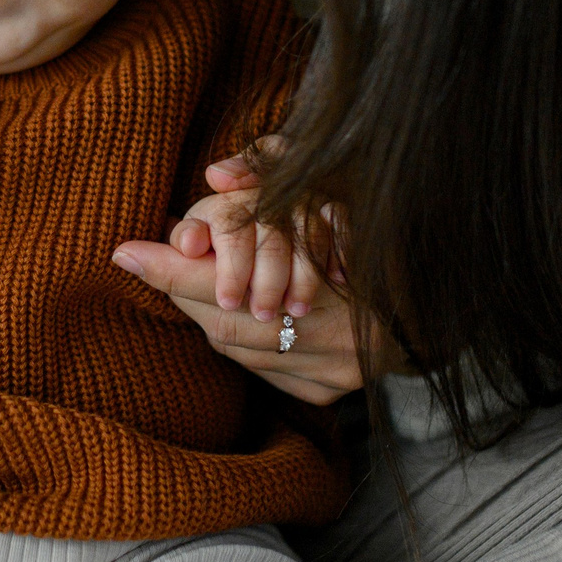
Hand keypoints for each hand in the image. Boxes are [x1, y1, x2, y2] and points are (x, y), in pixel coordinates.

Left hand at [110, 141, 379, 405]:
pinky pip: (263, 369)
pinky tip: (231, 316)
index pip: (225, 285)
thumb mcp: (328, 187)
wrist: (436, 292)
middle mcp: (332, 335)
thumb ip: (269, 173)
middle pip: (227, 324)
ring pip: (241, 350)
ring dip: (207, 316)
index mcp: (332, 279)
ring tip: (186, 284)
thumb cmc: (378, 227)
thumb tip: (215, 174)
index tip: (125, 250)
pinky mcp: (330, 388)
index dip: (172, 269)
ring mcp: (332, 369)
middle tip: (142, 261)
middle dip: (182, 292)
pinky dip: (240, 341)